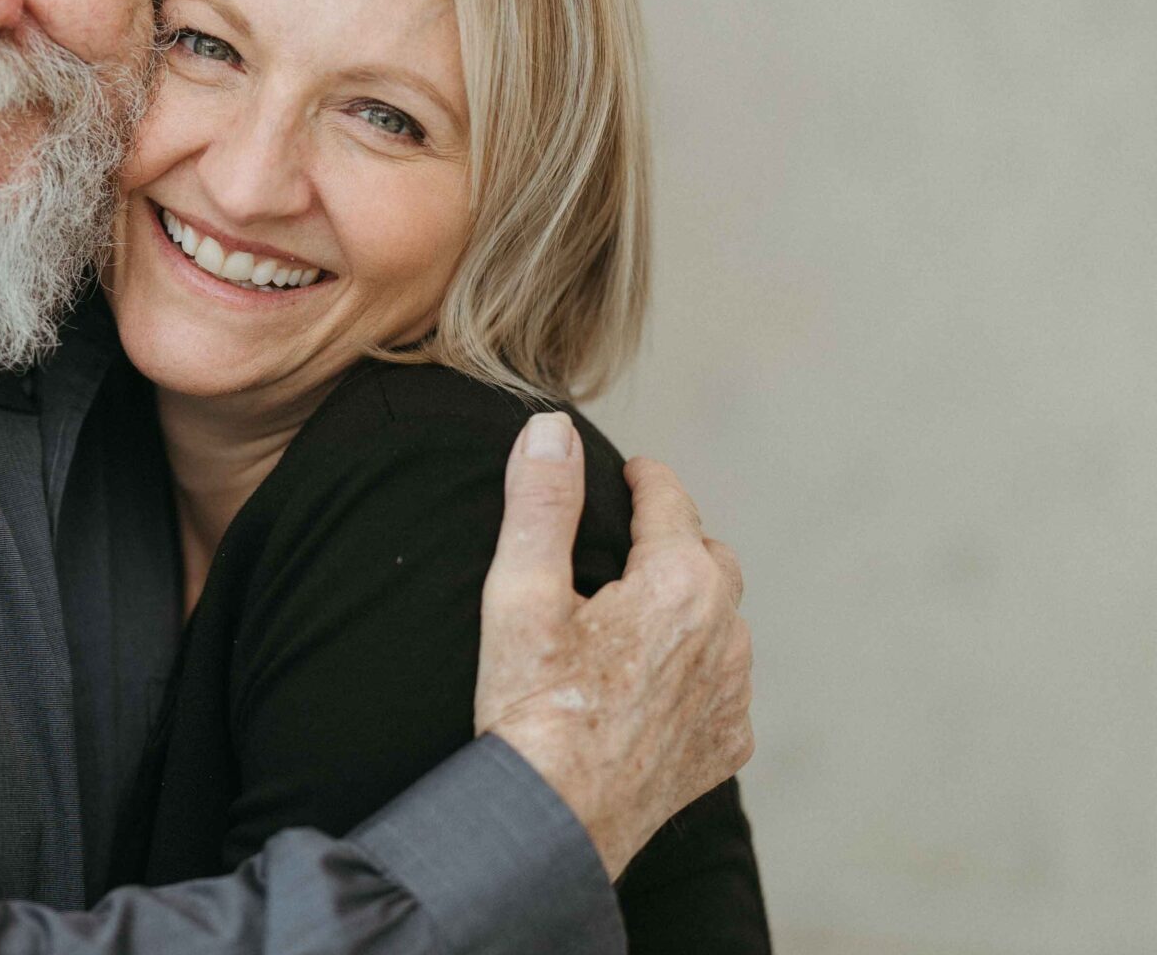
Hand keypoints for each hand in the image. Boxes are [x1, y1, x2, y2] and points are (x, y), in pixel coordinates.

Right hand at [475, 412, 754, 878]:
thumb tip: (552, 430)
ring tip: (638, 610)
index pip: (671, 500)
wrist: (553, 822)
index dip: (644, 478)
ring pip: (724, 622)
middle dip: (675, 539)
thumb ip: (540, 502)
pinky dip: (696, 669)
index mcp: (679, 583)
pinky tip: (651, 681)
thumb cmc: (531, 706)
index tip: (630, 470)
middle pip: (711, 558)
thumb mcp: (520, 592)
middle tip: (629, 539)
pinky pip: (724, 686)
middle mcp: (724, 633)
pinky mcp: (725, 746)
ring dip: (691, 605)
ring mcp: (731, 695)